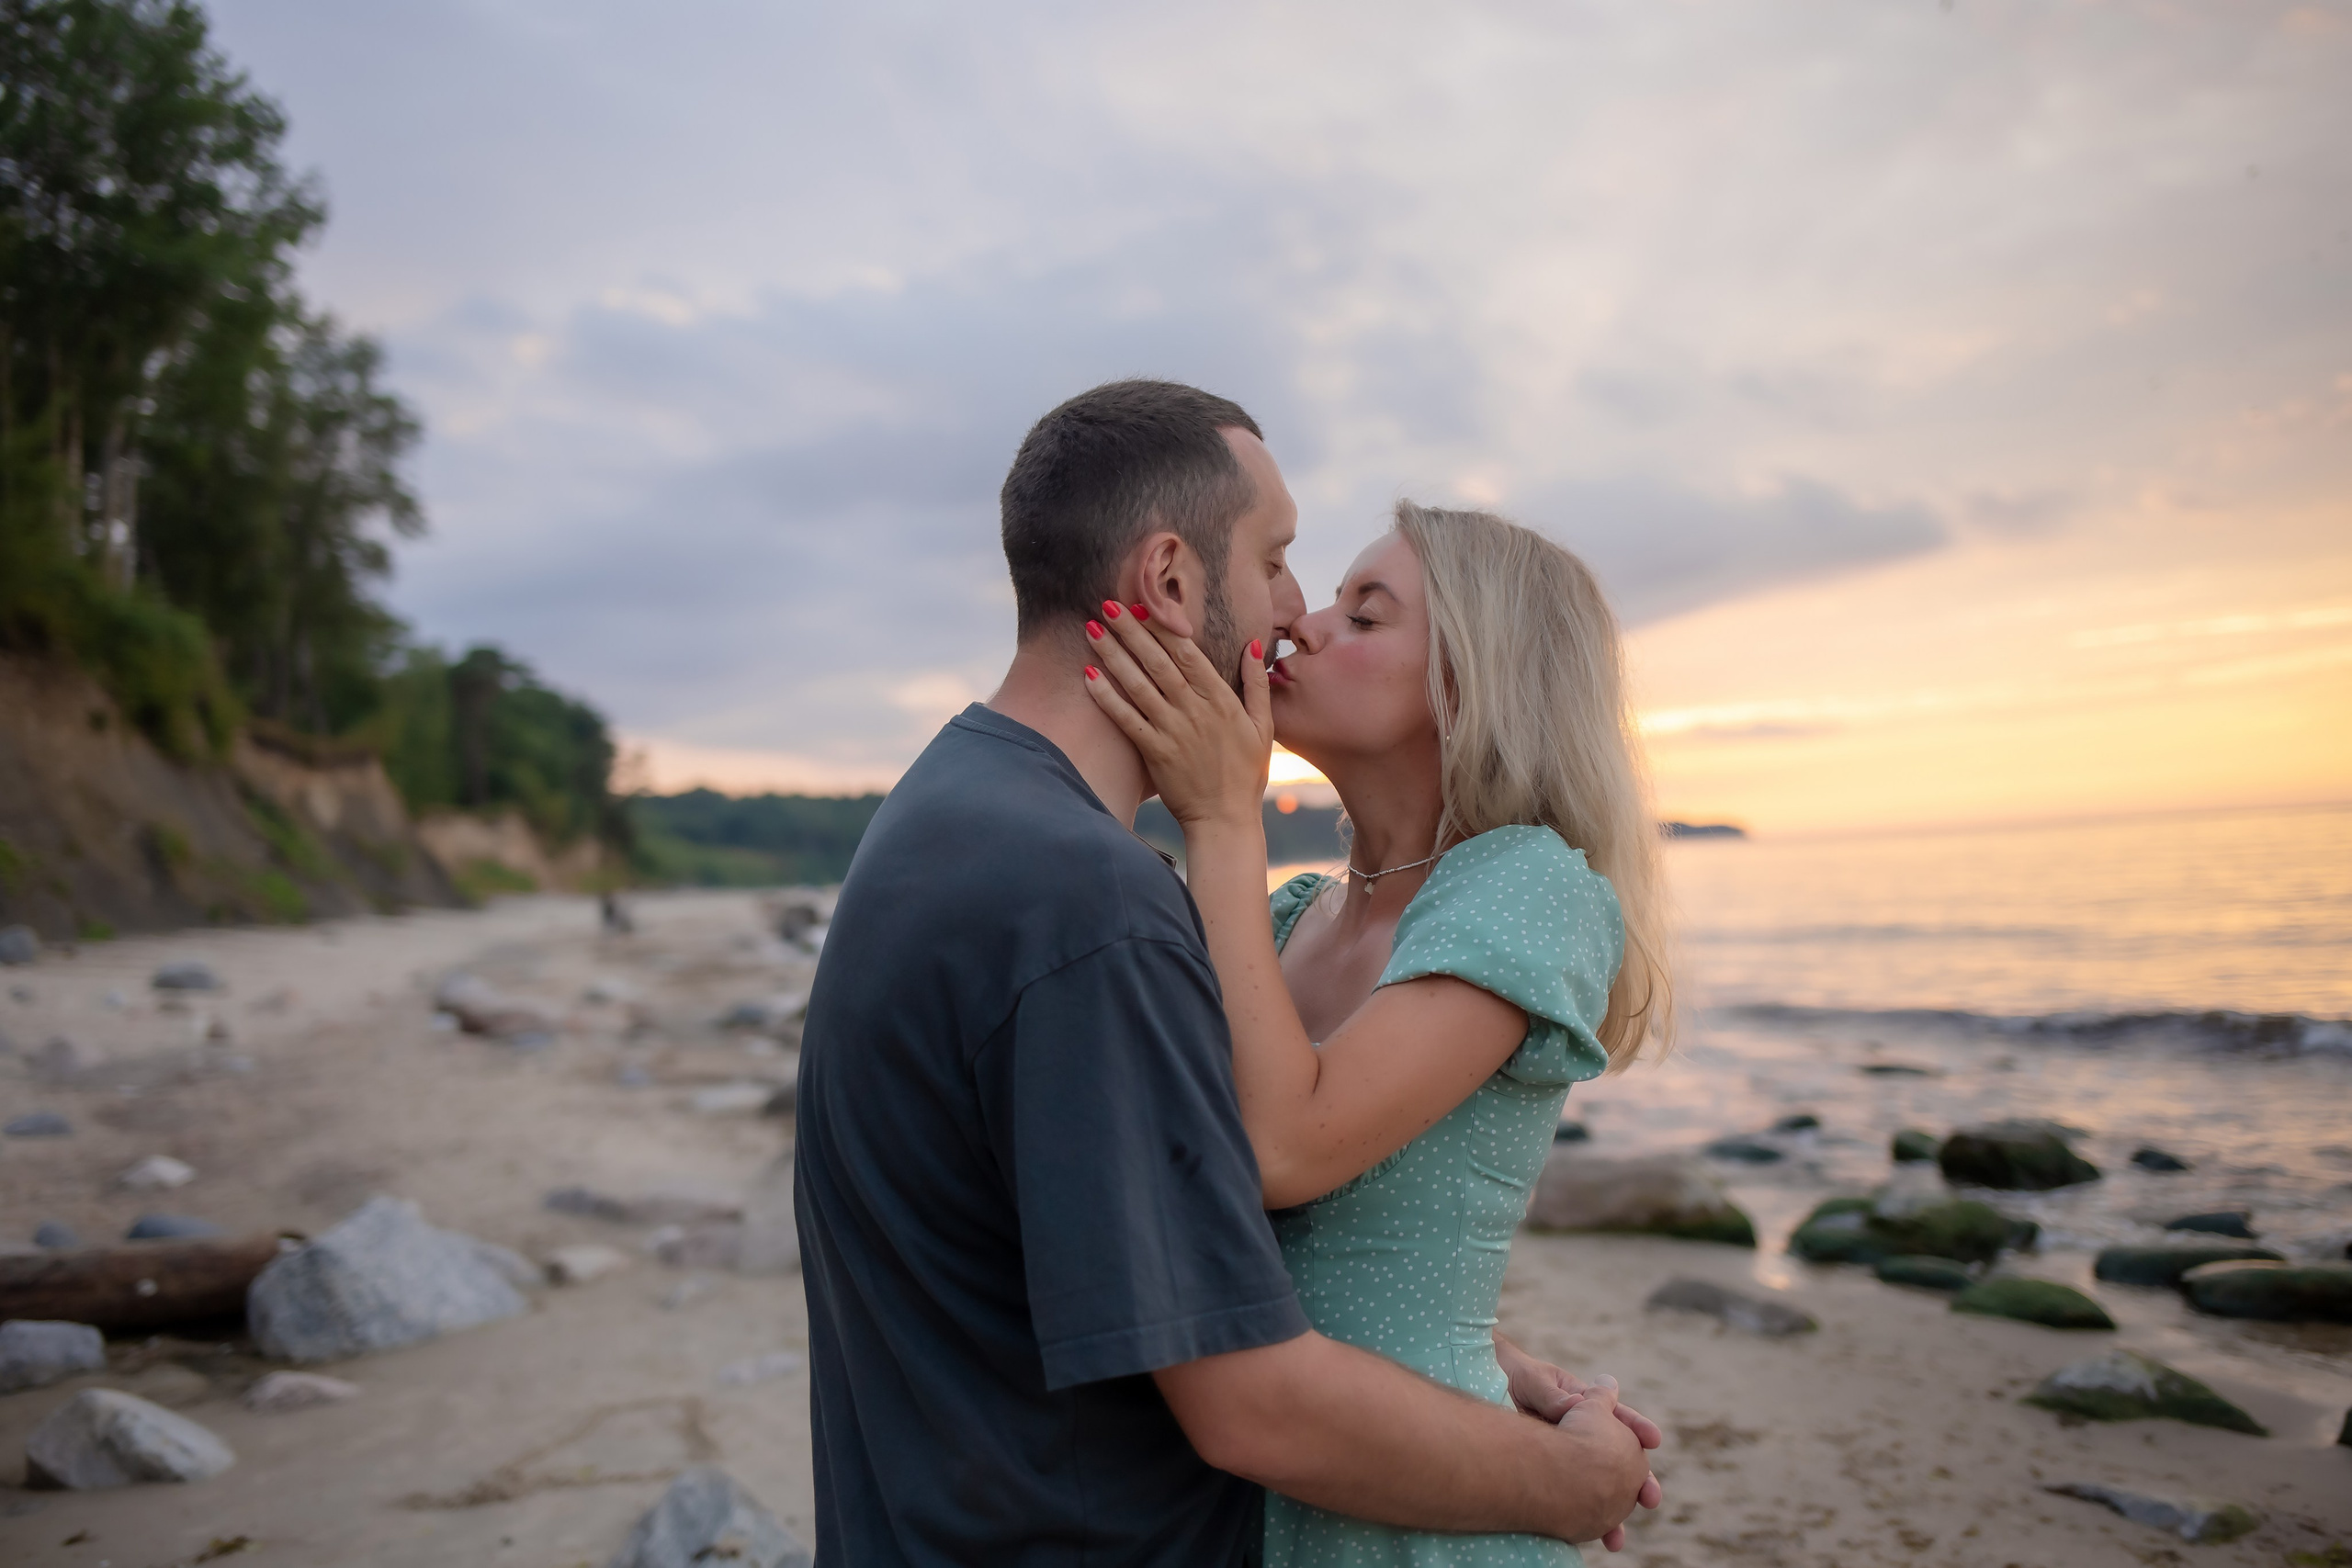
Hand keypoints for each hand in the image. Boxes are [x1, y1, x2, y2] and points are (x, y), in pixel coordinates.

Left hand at [1080, 601, 1271, 832]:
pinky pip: (1126, 719)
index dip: (1164, 627)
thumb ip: (1257, 684)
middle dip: (1132, 631)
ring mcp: (1173, 731)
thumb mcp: (1264, 726)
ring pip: (1138, 685)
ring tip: (1093, 630)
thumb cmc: (1246, 774)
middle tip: (1108, 604)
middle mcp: (1195, 711)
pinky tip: (1089, 676)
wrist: (1225, 820)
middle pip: (1158, 662)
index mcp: (1221, 700)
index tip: (1144, 605)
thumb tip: (1252, 645)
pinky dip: (1107, 697)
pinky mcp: (1154, 753)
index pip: (1188, 654)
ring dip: (1114, 655)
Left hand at [1494, 1338, 1661, 1552]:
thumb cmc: (1509, 1376)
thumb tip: (1574, 1406)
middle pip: (1617, 1459)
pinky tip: (1585, 1540)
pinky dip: (1580, 1521)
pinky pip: (1570, 1500)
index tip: (1652, 1439)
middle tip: (1651, 1497)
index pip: (1616, 1415)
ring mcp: (1567, 1458)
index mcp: (1584, 1404)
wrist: (1479, 1388)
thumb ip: (1551, 1393)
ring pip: (1597, 1488)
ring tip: (1617, 1538)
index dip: (1635, 1427)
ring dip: (1611, 1515)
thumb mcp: (1530, 1379)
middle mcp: (1582, 1434)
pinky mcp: (1550, 1478)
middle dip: (1637, 1480)